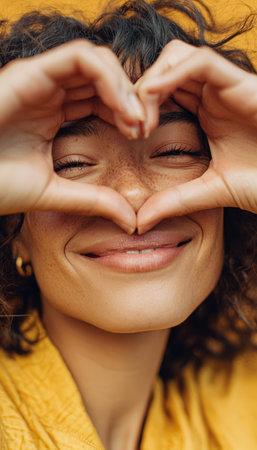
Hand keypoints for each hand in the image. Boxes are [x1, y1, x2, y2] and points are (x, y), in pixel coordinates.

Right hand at [0, 39, 145, 231]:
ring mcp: (41, 80)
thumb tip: (130, 220)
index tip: (142, 137)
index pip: (102, 100)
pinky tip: (122, 108)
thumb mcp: (55, 193)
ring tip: (136, 119)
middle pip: (104, 78)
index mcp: (54, 114)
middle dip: (131, 98)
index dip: (127, 114)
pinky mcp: (31, 72)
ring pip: (97, 62)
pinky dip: (109, 78)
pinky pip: (80, 58)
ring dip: (124, 86)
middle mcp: (50, 93)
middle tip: (145, 127)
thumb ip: (93, 200)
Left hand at [136, 40, 256, 232]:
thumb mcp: (209, 191)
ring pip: (177, 56)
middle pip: (163, 69)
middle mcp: (212, 95)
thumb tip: (140, 221)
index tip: (126, 133)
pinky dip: (172, 74)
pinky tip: (154, 100)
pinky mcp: (241, 82)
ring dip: (152, 81)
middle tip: (127, 123)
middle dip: (138, 91)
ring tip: (141, 116)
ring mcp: (225, 86)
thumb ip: (175, 201)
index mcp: (204, 113)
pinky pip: (201, 62)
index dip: (137, 105)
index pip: (161, 92)